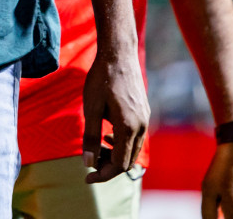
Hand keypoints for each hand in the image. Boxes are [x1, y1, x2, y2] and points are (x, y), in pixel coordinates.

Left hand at [81, 46, 149, 182]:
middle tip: (89, 163)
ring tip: (97, 149)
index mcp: (129, 127)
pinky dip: (121, 143)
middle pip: (128, 160)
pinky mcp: (144, 113)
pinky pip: (135, 137)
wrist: (118, 54)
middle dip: (108, 166)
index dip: (103, 175)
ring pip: (132, 149)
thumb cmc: (101, 78)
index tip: (87, 178)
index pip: (119, 164)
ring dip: (115, 155)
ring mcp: (145, 119)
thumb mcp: (90, 108)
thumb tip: (88, 162)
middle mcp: (142, 126)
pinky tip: (107, 135)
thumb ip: (91, 137)